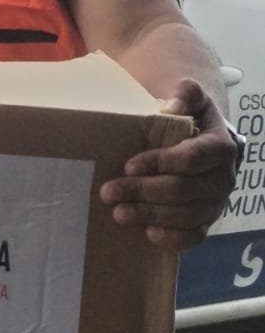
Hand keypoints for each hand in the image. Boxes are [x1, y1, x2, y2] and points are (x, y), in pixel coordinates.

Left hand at [99, 79, 236, 252]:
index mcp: (220, 148)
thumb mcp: (192, 99)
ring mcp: (215, 203)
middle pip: (183, 190)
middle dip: (143, 192)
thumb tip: (172, 104)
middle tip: (108, 192)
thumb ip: (187, 93)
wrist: (203, 140)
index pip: (192, 158)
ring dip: (150, 215)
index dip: (160, 163)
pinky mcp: (206, 222)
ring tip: (118, 213)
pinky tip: (148, 233)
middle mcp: (223, 179)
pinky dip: (172, 238)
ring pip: (186, 216)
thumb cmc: (191, 120)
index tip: (128, 165)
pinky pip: (194, 237)